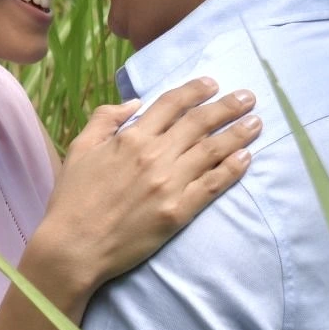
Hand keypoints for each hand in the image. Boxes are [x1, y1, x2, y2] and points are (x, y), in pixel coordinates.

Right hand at [30, 76, 258, 296]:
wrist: (75, 246)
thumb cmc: (72, 198)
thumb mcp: (79, 148)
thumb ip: (105, 119)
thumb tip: (135, 104)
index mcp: (131, 138)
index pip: (171, 104)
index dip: (195, 90)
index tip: (213, 83)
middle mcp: (155, 155)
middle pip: (199, 123)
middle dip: (227, 107)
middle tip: (248, 97)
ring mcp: (170, 184)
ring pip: (212, 150)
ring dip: (238, 133)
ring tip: (256, 122)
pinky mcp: (179, 212)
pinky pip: (212, 185)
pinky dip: (232, 169)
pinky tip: (246, 157)